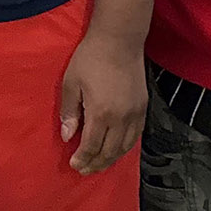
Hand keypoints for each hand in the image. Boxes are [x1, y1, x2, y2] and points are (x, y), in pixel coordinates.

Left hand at [59, 32, 145, 173]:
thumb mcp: (71, 82)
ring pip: (125, 147)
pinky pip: (136, 136)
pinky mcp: (143, 107)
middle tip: (85, 170)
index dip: (83, 158)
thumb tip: (67, 136)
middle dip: (96, 164)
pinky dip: (125, 147)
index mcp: (101, 113)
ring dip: (111, 159)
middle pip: (109, 151)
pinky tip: (117, 149)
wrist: (119, 40)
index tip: (75, 165)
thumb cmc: (90, 58)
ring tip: (99, 164)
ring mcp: (135, 114)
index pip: (92, 146)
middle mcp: (121, 119)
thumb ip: (69, 112)